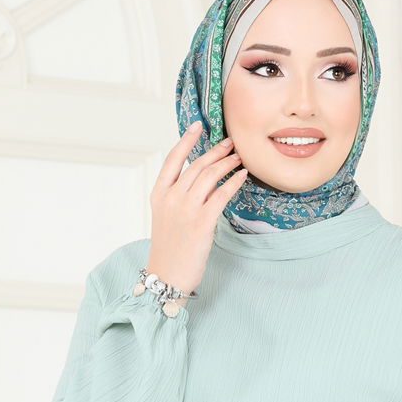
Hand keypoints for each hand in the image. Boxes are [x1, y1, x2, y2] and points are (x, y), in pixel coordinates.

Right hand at [145, 121, 246, 295]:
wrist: (167, 275)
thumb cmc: (169, 249)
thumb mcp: (166, 218)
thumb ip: (179, 197)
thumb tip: (203, 181)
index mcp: (159, 194)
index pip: (172, 159)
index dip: (186, 140)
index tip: (198, 126)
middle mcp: (171, 198)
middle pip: (196, 165)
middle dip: (216, 151)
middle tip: (230, 143)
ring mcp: (186, 209)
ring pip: (210, 176)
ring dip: (227, 164)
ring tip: (238, 158)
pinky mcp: (202, 222)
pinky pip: (222, 194)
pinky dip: (234, 182)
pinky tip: (242, 176)